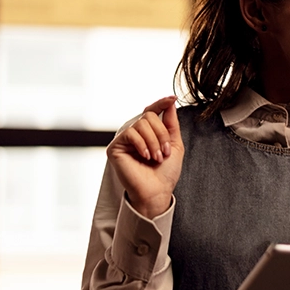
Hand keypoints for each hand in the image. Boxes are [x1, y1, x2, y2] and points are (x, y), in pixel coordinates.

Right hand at [106, 96, 182, 218]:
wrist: (157, 191)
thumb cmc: (165, 172)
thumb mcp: (174, 145)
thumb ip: (171, 124)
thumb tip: (170, 102)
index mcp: (148, 132)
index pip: (152, 111)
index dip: (161, 103)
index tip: (173, 98)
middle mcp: (135, 133)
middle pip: (149, 116)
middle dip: (162, 133)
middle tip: (165, 152)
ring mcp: (124, 139)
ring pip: (140, 123)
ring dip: (154, 141)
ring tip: (157, 157)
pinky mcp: (115, 147)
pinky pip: (130, 133)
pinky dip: (142, 144)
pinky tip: (146, 156)